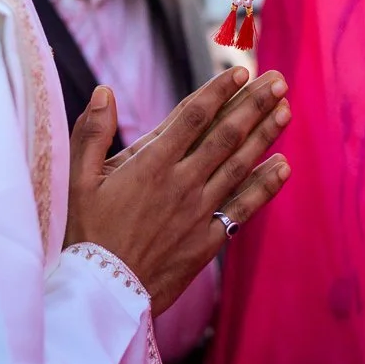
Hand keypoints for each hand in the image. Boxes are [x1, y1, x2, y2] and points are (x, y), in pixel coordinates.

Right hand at [65, 67, 291, 311]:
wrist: (103, 293)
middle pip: (226, 135)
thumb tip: (103, 91)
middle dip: (253, 104)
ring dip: (265, 135)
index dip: (219, 91)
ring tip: (285, 109)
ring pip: (240, 166)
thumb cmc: (86, 233)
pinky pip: (243, 208)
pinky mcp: (208, 240)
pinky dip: (265, 186)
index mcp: (151, 164)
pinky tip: (283, 167)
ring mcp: (198, 212)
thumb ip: (91, 133)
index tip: (239, 70)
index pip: (193, 116)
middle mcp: (181, 183)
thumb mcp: (79, 180)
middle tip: (277, 80)